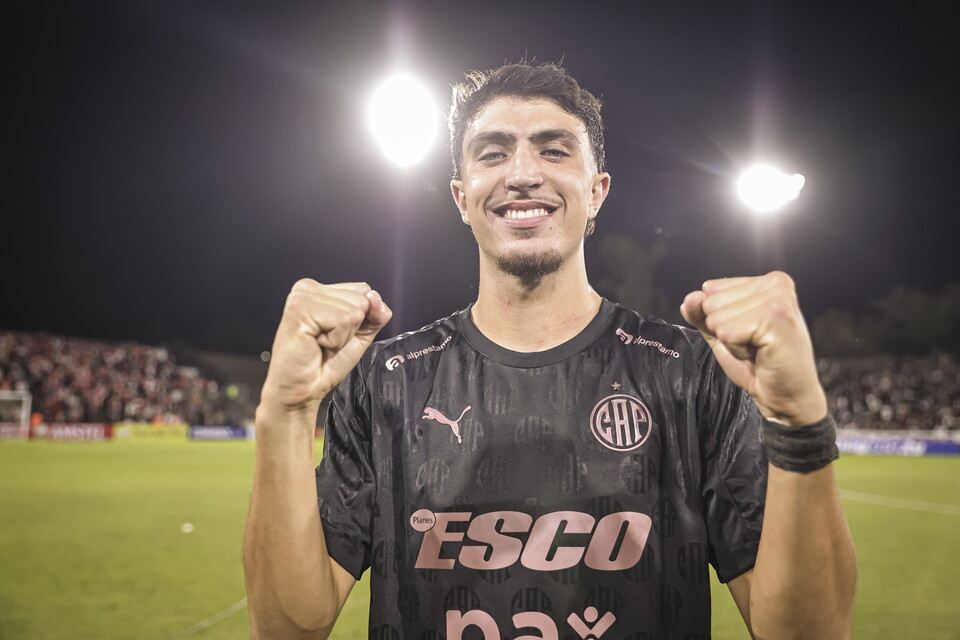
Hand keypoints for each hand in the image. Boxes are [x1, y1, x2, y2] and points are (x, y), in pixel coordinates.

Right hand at [261, 280, 391, 417]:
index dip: (360, 319)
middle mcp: (309, 288)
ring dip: (342, 336)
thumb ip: (375, 314)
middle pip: (361, 299)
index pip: (364, 290)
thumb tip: (375, 297)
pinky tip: (317, 344)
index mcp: (321, 290)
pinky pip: (342, 321)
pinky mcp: (300, 310)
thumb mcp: (360, 334)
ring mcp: (302, 297)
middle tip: (327, 341)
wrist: (303, 389)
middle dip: (351, 328)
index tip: (335, 333)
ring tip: (321, 343)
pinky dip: (335, 340)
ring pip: (353, 311)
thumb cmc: (324, 364)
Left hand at [680, 271, 826, 425]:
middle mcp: (775, 283)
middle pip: (711, 302)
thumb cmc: (759, 364)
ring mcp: (778, 299)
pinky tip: (760, 353)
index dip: (720, 319)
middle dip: (725, 330)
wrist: (786, 395)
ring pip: (718, 318)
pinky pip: (728, 333)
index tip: (748, 333)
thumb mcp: (722, 333)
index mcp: (766, 281)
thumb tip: (690, 298)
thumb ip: (702, 313)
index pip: (710, 288)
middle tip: (753, 343)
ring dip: (732, 341)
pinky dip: (738, 350)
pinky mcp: (776, 318)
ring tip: (757, 348)